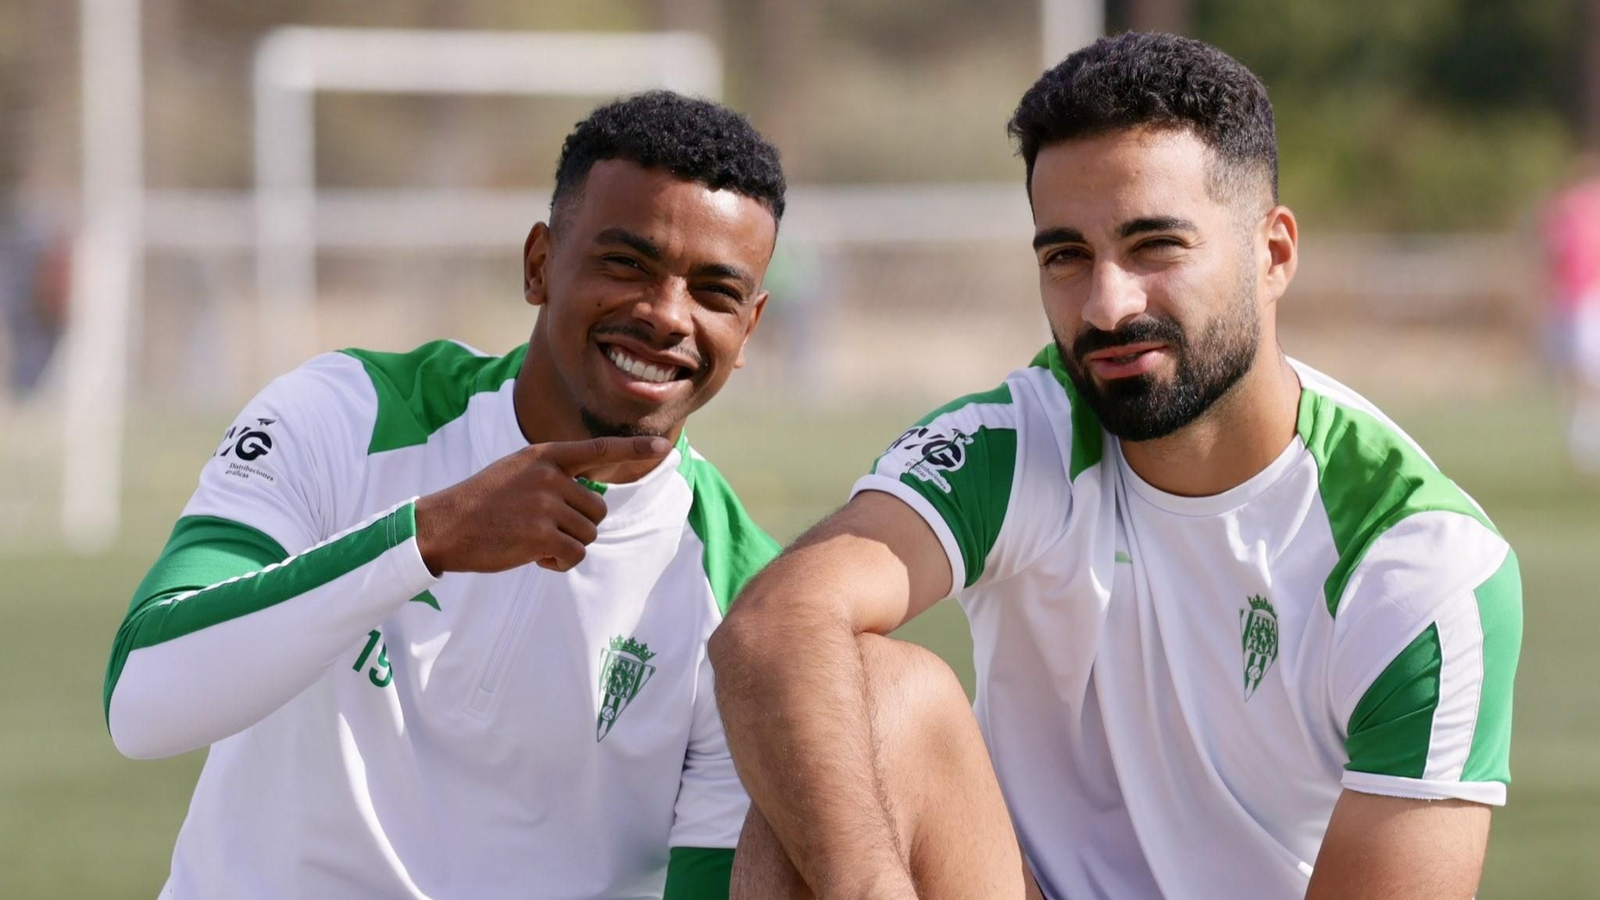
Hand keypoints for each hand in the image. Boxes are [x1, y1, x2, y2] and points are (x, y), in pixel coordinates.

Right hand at [413, 435, 670, 574]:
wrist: (444, 526)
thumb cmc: (482, 503)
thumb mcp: (516, 472)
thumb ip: (552, 477)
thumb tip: (590, 502)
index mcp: (544, 456)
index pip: (598, 450)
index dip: (633, 450)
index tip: (665, 448)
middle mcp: (549, 476)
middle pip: (597, 510)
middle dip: (577, 527)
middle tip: (542, 530)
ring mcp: (546, 505)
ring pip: (588, 535)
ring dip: (566, 546)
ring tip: (532, 541)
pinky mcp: (540, 535)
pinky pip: (574, 555)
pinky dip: (559, 563)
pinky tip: (533, 557)